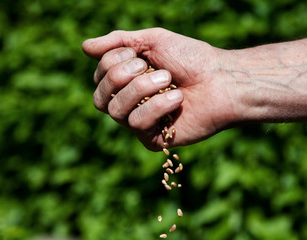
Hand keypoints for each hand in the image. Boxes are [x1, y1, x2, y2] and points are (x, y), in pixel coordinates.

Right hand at [82, 28, 235, 150]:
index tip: (138, 54)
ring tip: (168, 80)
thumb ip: (118, 42)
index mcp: (127, 81)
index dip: (112, 62)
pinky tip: (178, 99)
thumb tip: (84, 47)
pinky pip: (137, 124)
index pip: (98, 77)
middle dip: (122, 77)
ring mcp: (140, 122)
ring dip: (142, 89)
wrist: (221, 80)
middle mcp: (129, 103)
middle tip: (150, 67)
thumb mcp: (152, 40)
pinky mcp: (152, 138)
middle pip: (100, 98)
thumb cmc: (190, 58)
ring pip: (115, 112)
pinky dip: (158, 106)